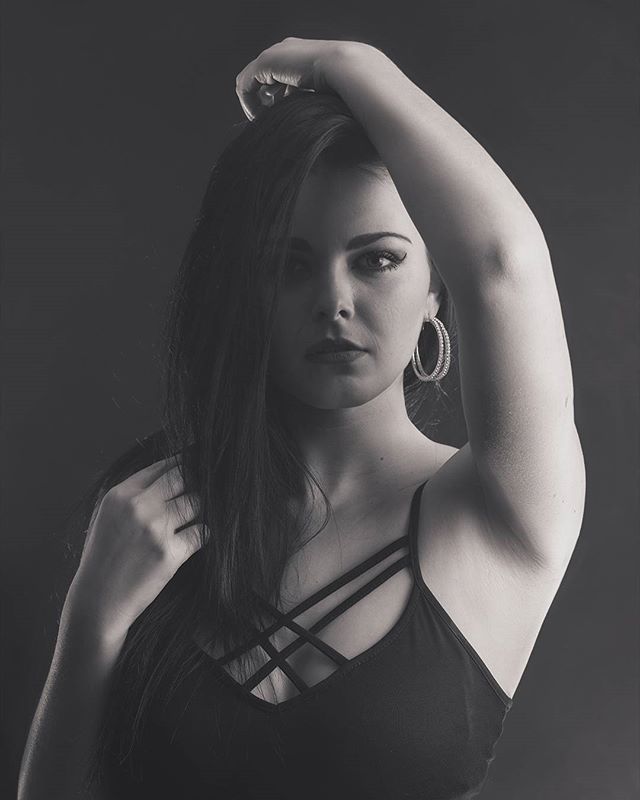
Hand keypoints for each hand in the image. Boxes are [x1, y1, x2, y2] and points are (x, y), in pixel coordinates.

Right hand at [64, 456, 206, 643]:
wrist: (97, 601)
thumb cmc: (102, 559)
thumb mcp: (106, 517)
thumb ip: (131, 495)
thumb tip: (166, 475)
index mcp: (120, 495)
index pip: (161, 467)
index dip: (181, 465)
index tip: (194, 466)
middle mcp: (139, 507)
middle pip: (182, 477)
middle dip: (195, 481)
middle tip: (205, 487)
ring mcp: (156, 529)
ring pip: (196, 502)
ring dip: (200, 508)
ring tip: (197, 516)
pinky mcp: (170, 553)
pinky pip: (202, 532)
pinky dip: (203, 533)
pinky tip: (197, 537)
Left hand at [235, 36, 369, 120]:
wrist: (348, 69)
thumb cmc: (348, 87)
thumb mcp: (332, 95)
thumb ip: (320, 102)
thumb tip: (317, 123)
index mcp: (302, 55)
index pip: (282, 75)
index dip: (279, 98)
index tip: (284, 117)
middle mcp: (286, 50)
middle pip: (264, 77)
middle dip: (264, 100)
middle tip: (271, 120)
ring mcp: (275, 54)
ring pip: (251, 80)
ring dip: (255, 103)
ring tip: (264, 121)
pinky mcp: (265, 63)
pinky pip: (244, 85)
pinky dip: (248, 103)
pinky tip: (259, 118)